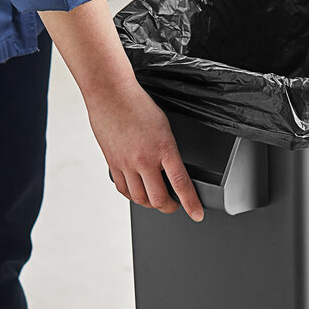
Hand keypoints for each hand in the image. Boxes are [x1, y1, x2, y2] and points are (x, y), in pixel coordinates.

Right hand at [39, 0, 203, 221]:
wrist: (111, 93)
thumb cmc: (139, 104)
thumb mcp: (165, 126)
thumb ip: (168, 150)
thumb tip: (172, 168)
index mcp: (164, 149)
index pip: (181, 184)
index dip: (191, 204)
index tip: (197, 215)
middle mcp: (145, 160)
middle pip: (158, 199)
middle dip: (169, 207)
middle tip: (174, 205)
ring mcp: (126, 164)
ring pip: (140, 198)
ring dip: (151, 203)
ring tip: (157, 199)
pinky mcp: (112, 163)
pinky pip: (123, 189)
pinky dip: (132, 195)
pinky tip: (137, 191)